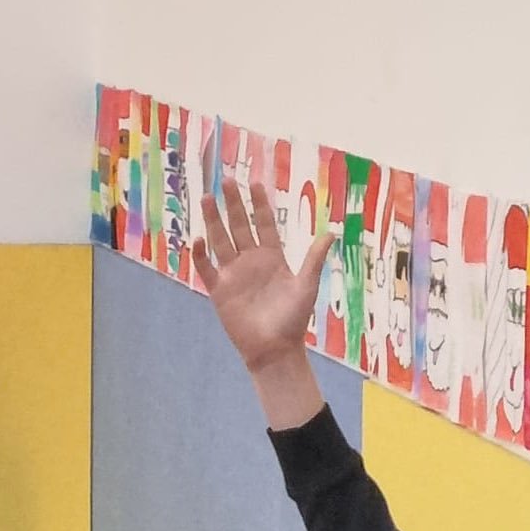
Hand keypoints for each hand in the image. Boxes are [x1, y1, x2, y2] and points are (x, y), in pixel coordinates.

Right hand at [194, 179, 328, 428]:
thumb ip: (314, 259)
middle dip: (234, 204)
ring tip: (207, 198)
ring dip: (214, 220)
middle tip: (227, 180)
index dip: (260, 204)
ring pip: (221, 240)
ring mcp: (234, 274)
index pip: (265, 224)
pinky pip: (207, 269)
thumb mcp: (306, 286)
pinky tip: (198, 239)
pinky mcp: (220, 291)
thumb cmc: (293, 320)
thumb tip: (331, 233)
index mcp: (273, 258)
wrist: (275, 350)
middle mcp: (251, 261)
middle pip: (240, 226)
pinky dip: (201, 255)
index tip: (256, 183)